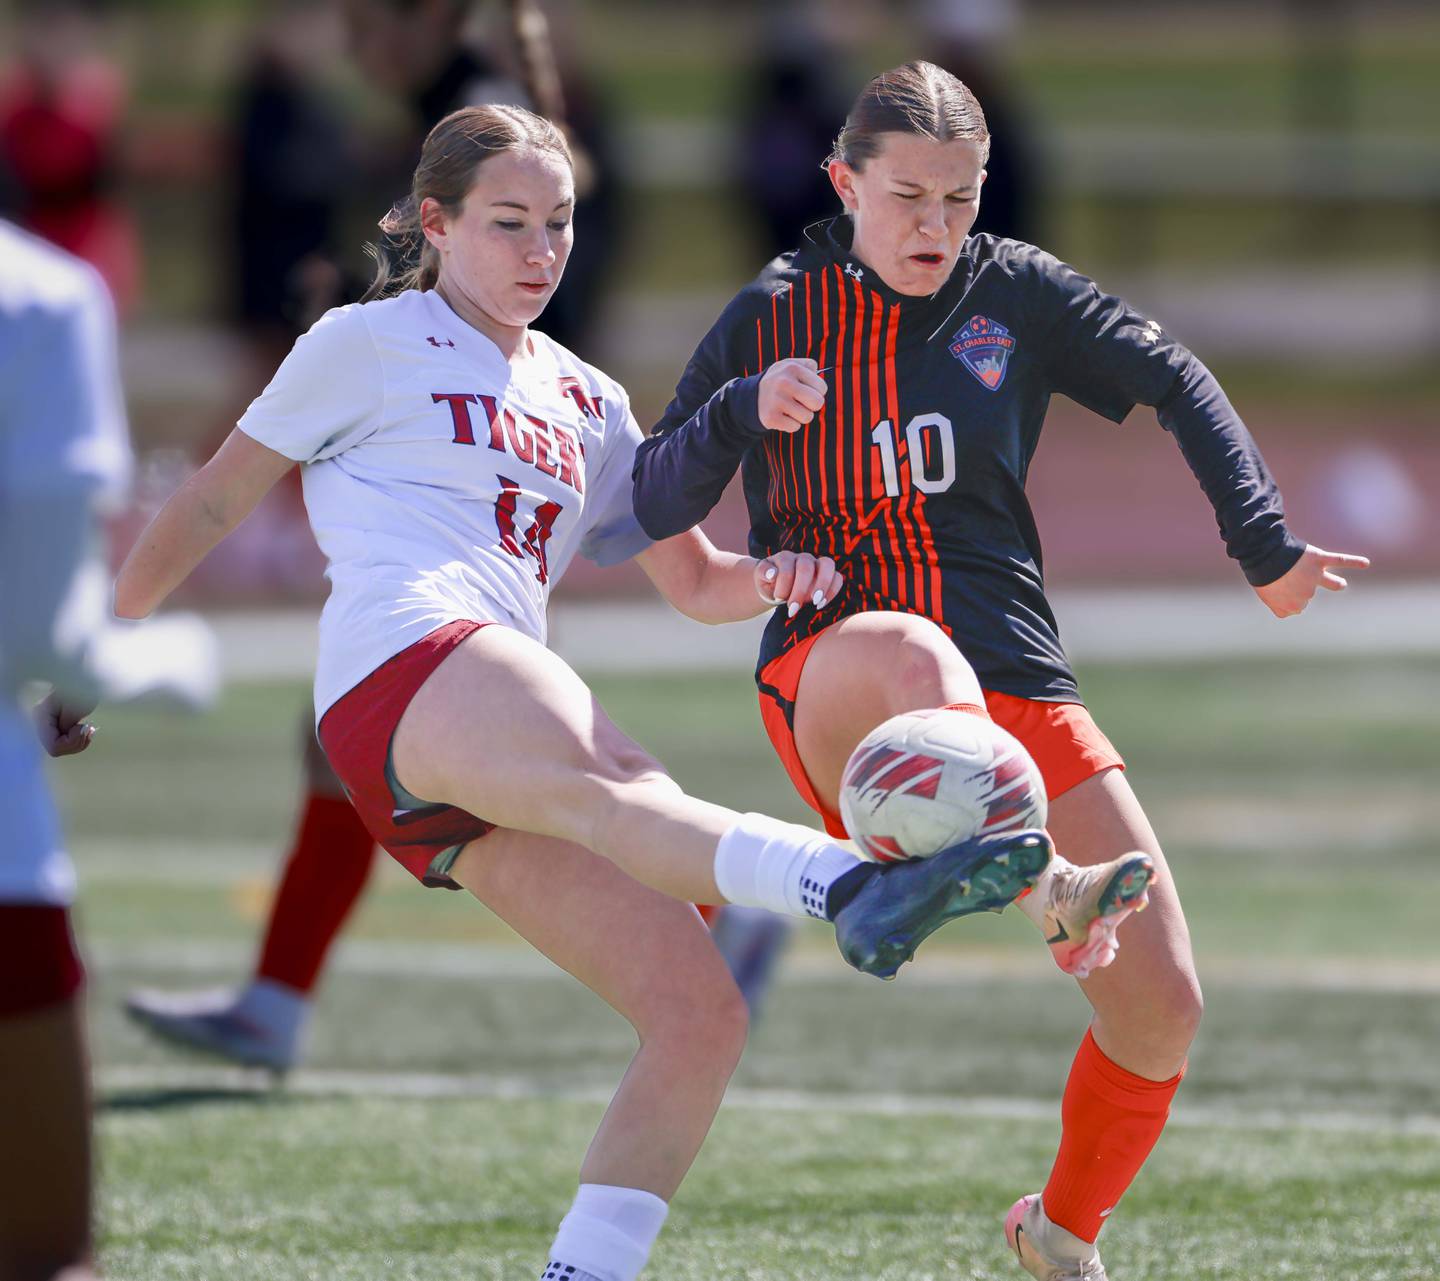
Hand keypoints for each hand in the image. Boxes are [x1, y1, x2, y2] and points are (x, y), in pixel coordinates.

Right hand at [33, 691, 96, 757]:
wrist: (81, 678)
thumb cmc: (80, 688)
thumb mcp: (76, 708)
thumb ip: (67, 726)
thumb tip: (59, 742)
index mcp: (41, 717)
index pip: (53, 746)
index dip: (71, 742)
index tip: (83, 726)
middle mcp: (39, 723)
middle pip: (56, 749)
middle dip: (76, 743)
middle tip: (89, 728)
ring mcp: (45, 726)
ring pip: (61, 748)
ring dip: (78, 741)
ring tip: (89, 728)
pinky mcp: (54, 727)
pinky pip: (64, 743)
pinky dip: (77, 739)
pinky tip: (84, 728)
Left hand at [755, 551, 843, 617]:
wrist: (778, 586)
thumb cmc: (769, 582)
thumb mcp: (761, 578)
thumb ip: (763, 572)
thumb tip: (772, 574)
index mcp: (785, 557)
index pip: (787, 568)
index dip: (784, 586)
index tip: (778, 600)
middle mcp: (803, 558)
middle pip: (806, 567)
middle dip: (800, 590)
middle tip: (794, 608)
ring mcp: (817, 564)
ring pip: (827, 565)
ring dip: (822, 586)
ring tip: (814, 603)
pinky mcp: (828, 575)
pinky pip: (838, 577)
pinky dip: (832, 591)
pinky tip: (821, 604)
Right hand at [757, 358, 826, 432]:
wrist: (752, 396)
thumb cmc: (780, 381)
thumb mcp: (791, 365)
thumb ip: (809, 366)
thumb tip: (819, 377)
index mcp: (792, 368)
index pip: (822, 388)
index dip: (817, 392)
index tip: (806, 390)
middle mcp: (784, 383)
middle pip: (818, 403)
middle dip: (813, 405)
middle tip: (803, 402)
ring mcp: (776, 401)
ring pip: (807, 417)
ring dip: (801, 415)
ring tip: (790, 408)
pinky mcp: (771, 417)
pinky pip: (795, 427)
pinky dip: (790, 424)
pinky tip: (782, 415)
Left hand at [1253, 545, 1369, 617]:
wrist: (1264, 557)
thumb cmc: (1262, 576)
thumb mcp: (1266, 598)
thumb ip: (1280, 606)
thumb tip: (1290, 612)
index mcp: (1293, 607)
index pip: (1296, 607)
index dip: (1288, 598)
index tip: (1278, 591)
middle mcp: (1308, 594)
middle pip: (1310, 593)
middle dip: (1301, 586)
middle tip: (1287, 577)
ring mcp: (1316, 577)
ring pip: (1333, 583)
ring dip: (1336, 583)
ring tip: (1339, 583)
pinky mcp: (1321, 560)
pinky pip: (1341, 561)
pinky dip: (1354, 562)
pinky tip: (1365, 563)